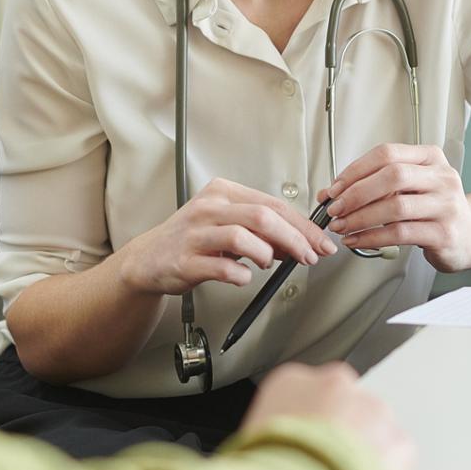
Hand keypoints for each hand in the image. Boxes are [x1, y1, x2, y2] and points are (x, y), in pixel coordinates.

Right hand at [115, 177, 337, 296]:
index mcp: (222, 192)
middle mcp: (208, 208)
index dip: (302, 225)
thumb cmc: (193, 239)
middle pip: (263, 217)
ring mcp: (195, 233)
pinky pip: (224, 268)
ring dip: (265, 254)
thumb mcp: (228, 224)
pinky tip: (243, 276)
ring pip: (243, 237)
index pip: (273, 204)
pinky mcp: (186, 260)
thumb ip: (261, 230)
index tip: (320, 242)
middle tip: (308, 256)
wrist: (150, 258)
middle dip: (295, 239)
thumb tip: (300, 241)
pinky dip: (242, 275)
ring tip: (266, 263)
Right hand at [241, 362, 414, 469]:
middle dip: (340, 428)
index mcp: (290, 380)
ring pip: (374, 424)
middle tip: (327, 460)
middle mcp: (333, 384)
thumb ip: (279, 425)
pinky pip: (397, 451)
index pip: (305, 389)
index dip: (308, 418)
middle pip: (344, 401)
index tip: (307, 438)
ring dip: (365, 447)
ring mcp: (370, 408)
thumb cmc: (269, 469)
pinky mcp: (398, 437)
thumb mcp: (255, 436)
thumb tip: (285, 439)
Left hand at [317, 143, 470, 271]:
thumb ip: (374, 185)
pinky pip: (400, 233)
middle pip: (392, 176)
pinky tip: (357, 239)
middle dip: (356, 193)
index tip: (335, 187)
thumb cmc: (434, 209)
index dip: (356, 170)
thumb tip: (330, 193)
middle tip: (335, 208)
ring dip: (360, 218)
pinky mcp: (444, 233)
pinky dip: (372, 237)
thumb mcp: (409, 188)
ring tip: (342, 226)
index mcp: (430, 158)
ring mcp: (446, 205)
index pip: (387, 153)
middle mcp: (441, 177)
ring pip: (395, 206)